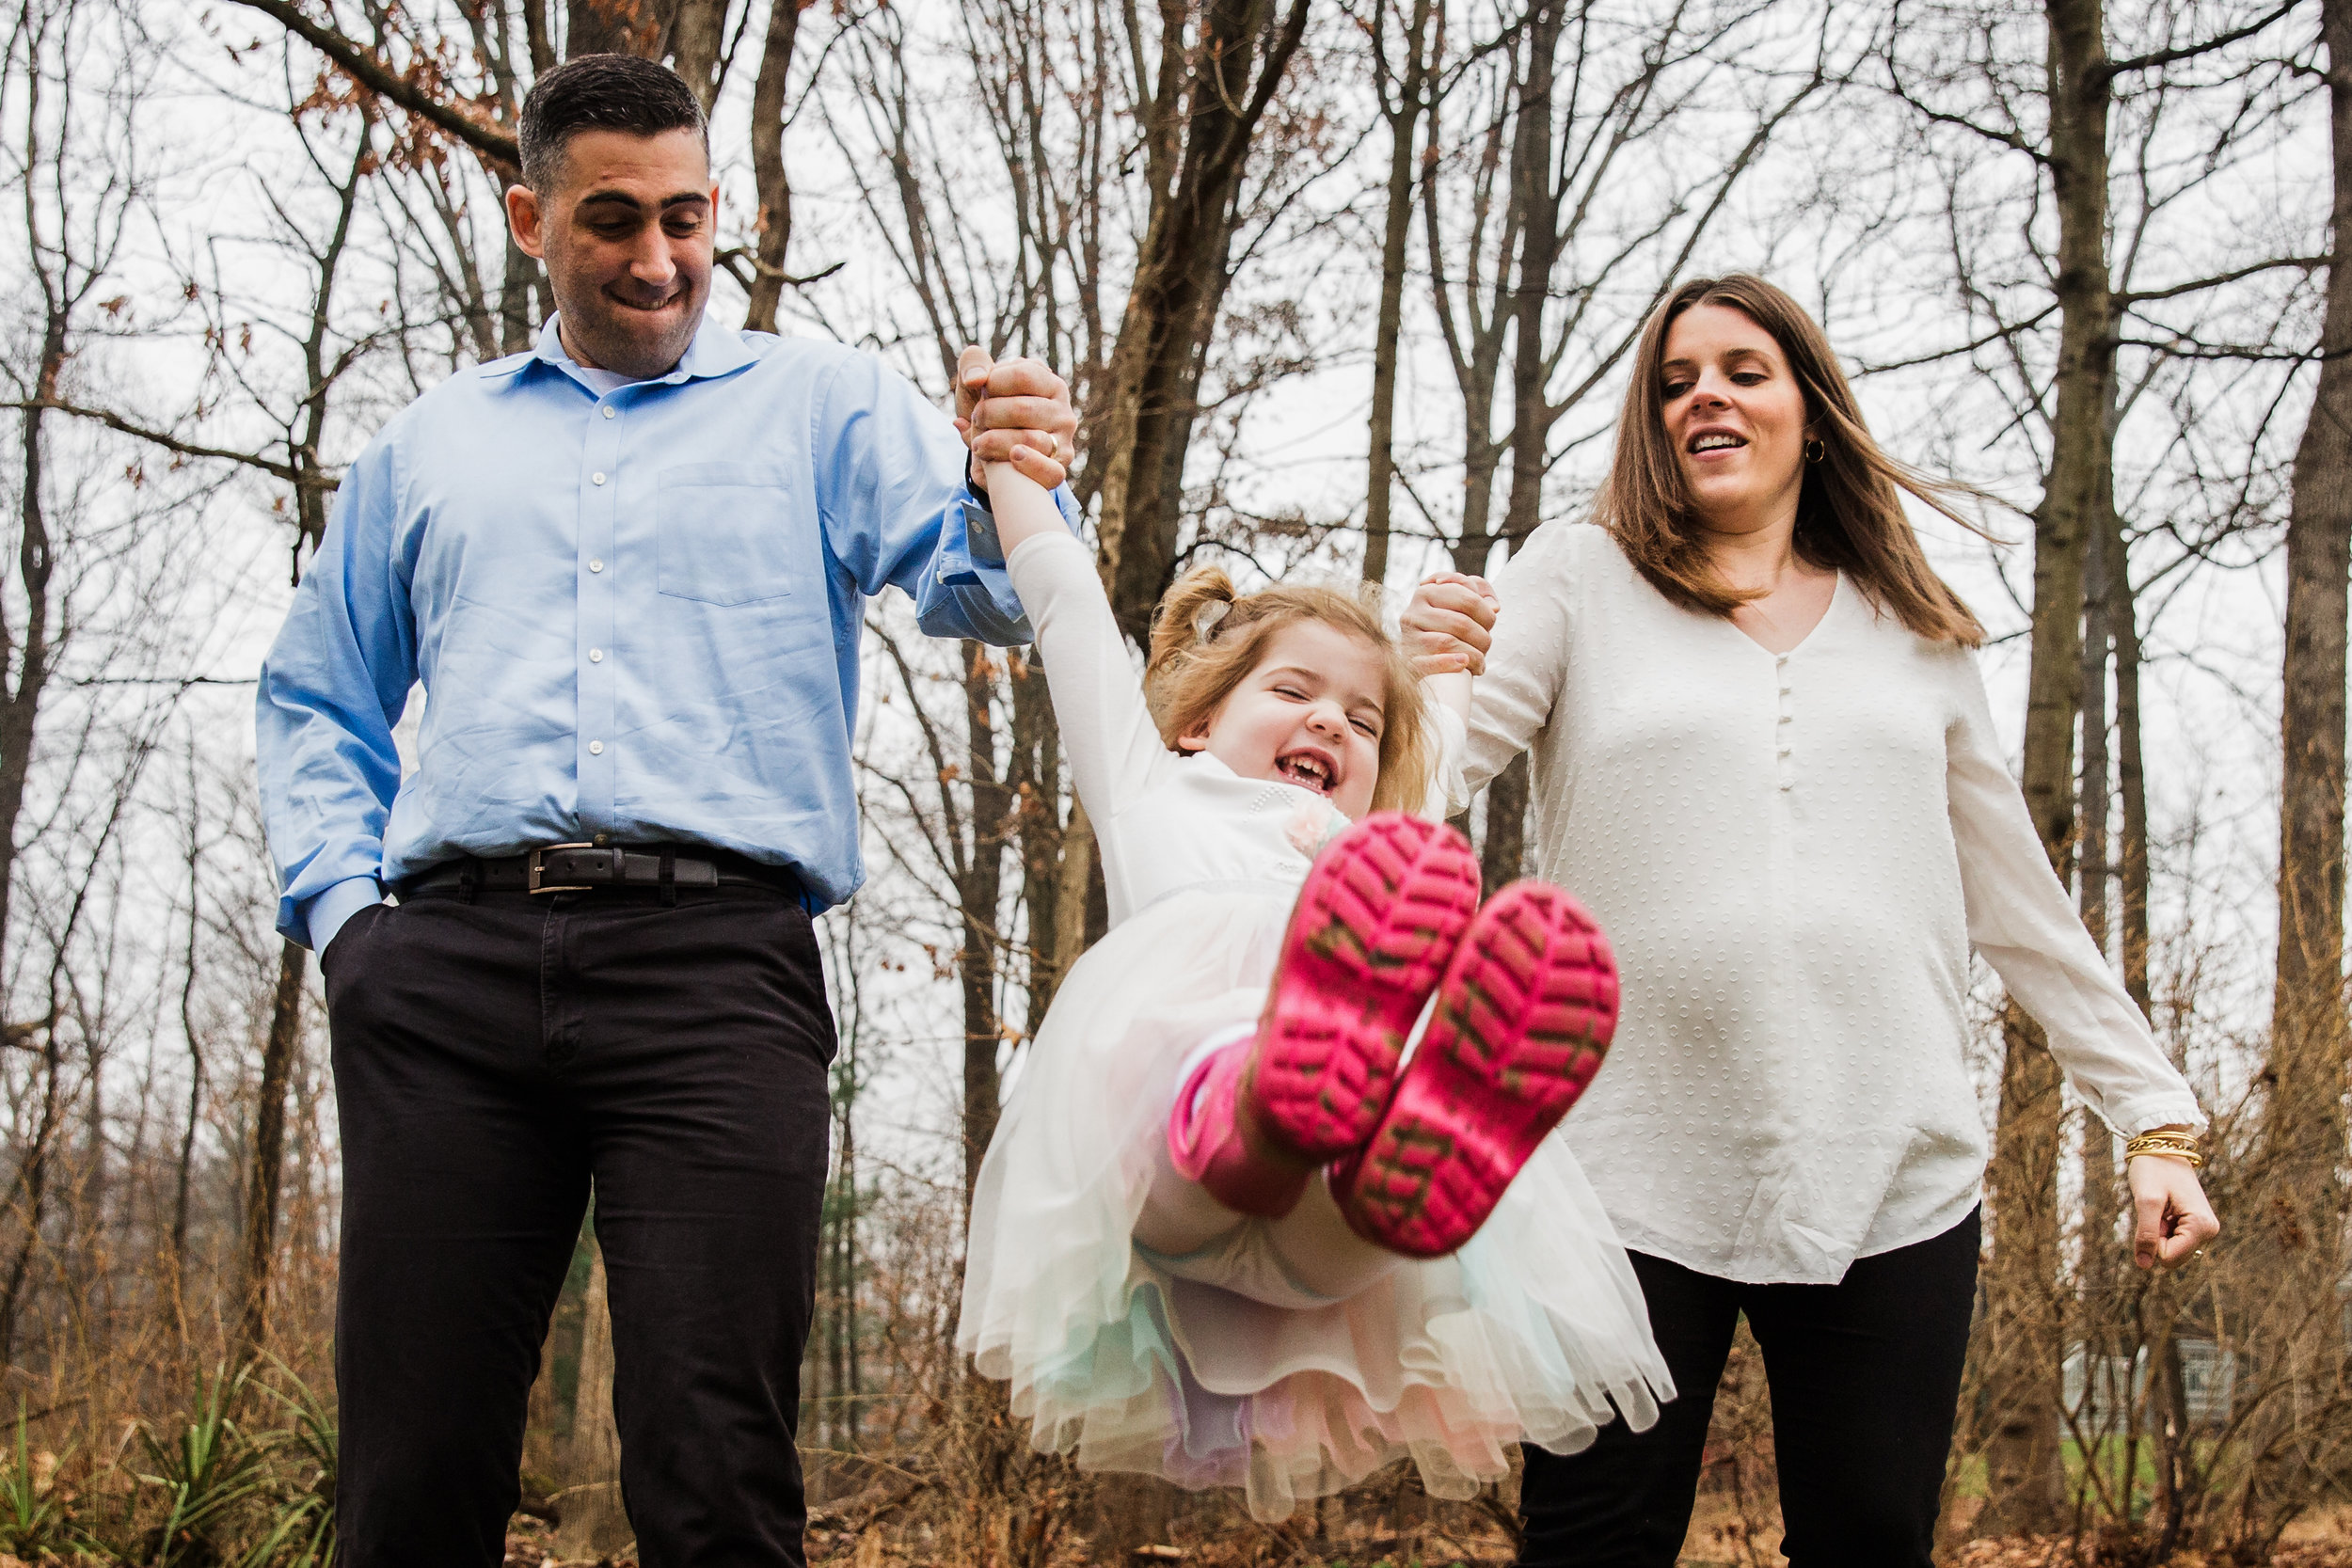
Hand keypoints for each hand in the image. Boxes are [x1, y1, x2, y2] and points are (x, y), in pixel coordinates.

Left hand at [955, 346, 1074, 491]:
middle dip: (988, 415)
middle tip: (976, 420)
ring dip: (994, 442)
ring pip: (1030, 439)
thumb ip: (972, 363)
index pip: (1022, 375)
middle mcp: (1062, 410)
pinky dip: (1029, 464)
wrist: (987, 451)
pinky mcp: (1059, 467)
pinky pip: (1051, 471)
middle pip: (1022, 409)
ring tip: (979, 443)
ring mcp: (1063, 440)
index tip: (980, 391)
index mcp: (1048, 382)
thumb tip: (975, 380)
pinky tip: (1013, 457)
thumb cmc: (984, 408)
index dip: (992, 384)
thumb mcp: (975, 379)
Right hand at [1402, 571, 1499, 676]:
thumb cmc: (1446, 628)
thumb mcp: (1460, 604)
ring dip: (1473, 655)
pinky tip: (1462, 664)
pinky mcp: (1408, 660)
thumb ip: (1480, 593)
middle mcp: (1414, 612)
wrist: (1420, 658)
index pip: (1469, 599)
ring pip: (1448, 642)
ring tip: (1479, 662)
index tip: (1489, 626)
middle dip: (1482, 638)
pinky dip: (1449, 663)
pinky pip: (1430, 662)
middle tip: (1485, 647)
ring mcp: (1409, 637)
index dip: (1487, 615)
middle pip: (1461, 623)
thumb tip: (1493, 608)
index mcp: (1427, 592)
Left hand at [2128, 1146, 2218, 1269]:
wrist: (2161, 1148)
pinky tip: (2165, 1209)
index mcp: (2203, 1226)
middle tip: (2157, 1210)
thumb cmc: (2153, 1169)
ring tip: (2161, 1208)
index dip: (2151, 1240)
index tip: (2155, 1213)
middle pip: (2171, 1257)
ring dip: (2158, 1232)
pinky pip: (2172, 1240)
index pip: (2169, 1258)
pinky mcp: (2196, 1227)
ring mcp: (2204, 1230)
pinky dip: (2161, 1228)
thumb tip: (2144, 1265)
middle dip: (2156, 1237)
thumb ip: (2146, 1234)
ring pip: (2170, 1250)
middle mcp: (2209, 1231)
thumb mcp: (2146, 1201)